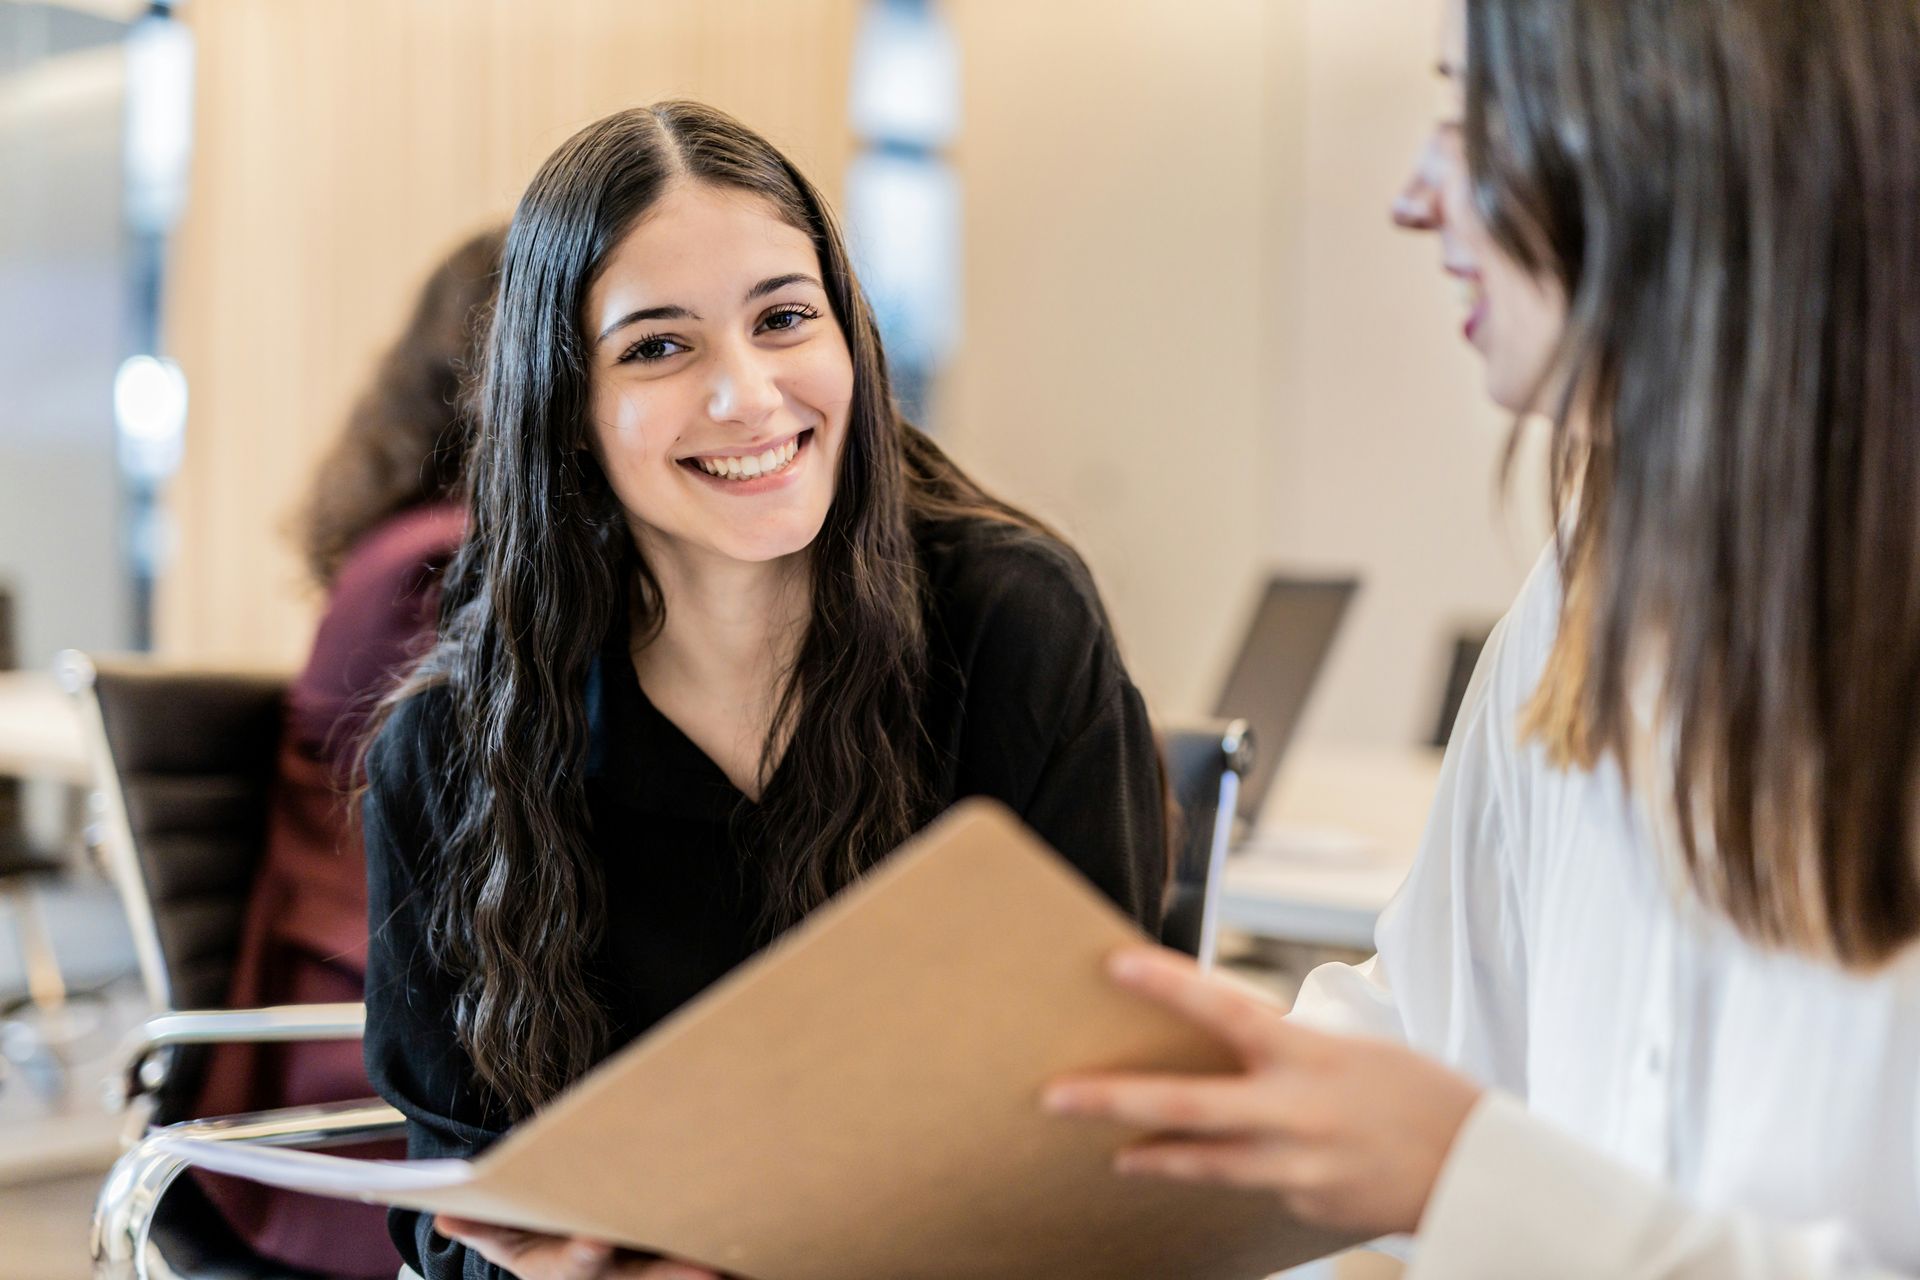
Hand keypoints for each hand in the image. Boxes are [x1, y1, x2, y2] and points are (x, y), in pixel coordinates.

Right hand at [432, 1216, 722, 1279]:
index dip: (587, 1253)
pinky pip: (700, 1259)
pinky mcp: (671, 1259)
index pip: (577, 1264)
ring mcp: (643, 1271)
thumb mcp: (500, 1231)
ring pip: (678, 1272)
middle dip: (674, 1276)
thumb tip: (444, 1218)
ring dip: (710, 1269)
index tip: (596, 1240)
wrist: (563, 1239)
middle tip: (707, 1271)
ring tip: (745, 1262)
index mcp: (562, 1269)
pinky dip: (732, 1260)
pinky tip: (762, 1252)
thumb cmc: (531, 1230)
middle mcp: (611, 1276)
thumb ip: (479, 1223)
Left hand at [1043, 946, 1481, 1236]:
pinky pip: (1252, 1186)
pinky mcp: (1304, 1207)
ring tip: (1114, 1155)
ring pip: (1203, 1164)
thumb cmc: (1419, 1095)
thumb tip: (1225, 1053)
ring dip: (1151, 1157)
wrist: (1483, 1171)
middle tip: (1053, 1096)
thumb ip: (1284, 1053)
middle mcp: (1294, 1112)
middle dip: (1112, 1101)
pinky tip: (1232, 1169)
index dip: (1167, 984)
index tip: (1113, 962)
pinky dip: (1235, 1174)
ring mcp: (1296, 1167)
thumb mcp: (1351, 1052)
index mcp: (1308, 1056)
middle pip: (1185, 1107)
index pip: (1224, 1009)